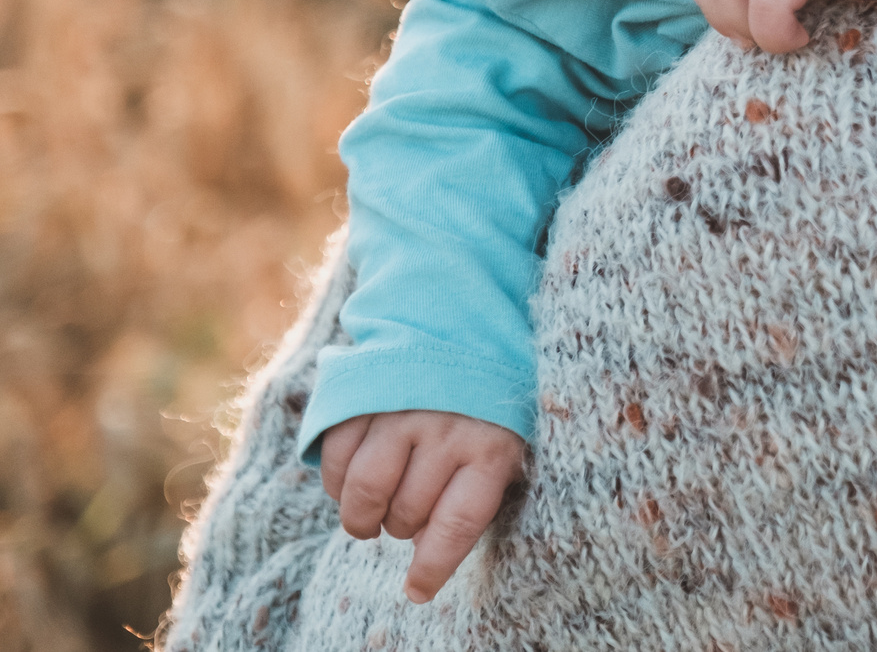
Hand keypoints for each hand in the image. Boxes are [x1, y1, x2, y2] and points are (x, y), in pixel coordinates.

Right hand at [319, 410, 525, 602]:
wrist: (462, 320)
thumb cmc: (487, 400)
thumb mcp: (506, 441)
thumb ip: (476, 492)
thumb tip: (427, 557)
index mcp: (491, 446)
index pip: (456, 526)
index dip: (431, 567)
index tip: (416, 590)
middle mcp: (445, 429)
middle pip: (406, 513)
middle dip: (402, 527)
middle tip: (404, 517)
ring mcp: (399, 411)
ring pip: (365, 491)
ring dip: (362, 516)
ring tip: (370, 515)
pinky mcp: (362, 395)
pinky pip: (335, 459)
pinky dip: (336, 483)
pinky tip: (350, 482)